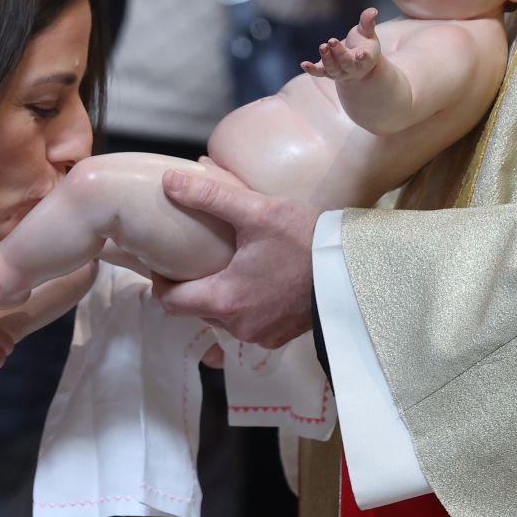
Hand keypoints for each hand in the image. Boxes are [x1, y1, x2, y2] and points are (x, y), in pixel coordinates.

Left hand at [151, 169, 317, 348]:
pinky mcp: (279, 337)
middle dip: (190, 285)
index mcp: (226, 299)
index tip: (164, 260)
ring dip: (218, 295)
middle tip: (193, 256)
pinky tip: (253, 279)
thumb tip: (168, 179)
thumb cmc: (306, 239)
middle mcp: (239, 325)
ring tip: (224, 263)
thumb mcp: (257, 210)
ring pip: (221, 317)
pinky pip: (246, 323)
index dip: (161, 281)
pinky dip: (243, 304)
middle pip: (195, 310)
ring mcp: (261, 335)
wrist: (355, 269)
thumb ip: (209, 196)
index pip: (171, 302)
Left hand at [302, 7, 382, 81]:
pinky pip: (319, 72)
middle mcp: (352, 68)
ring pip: (332, 69)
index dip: (363, 56)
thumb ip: (368, 22)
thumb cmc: (364, 46)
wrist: (357, 66)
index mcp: (366, 58)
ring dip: (326, 59)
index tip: (361, 54)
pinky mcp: (327, 71)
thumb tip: (373, 10)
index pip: (365, 58)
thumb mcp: (368, 33)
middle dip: (339, 53)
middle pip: (346, 63)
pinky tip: (303, 64)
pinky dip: (311, 69)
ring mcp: (339, 72)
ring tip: (323, 46)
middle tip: (332, 41)